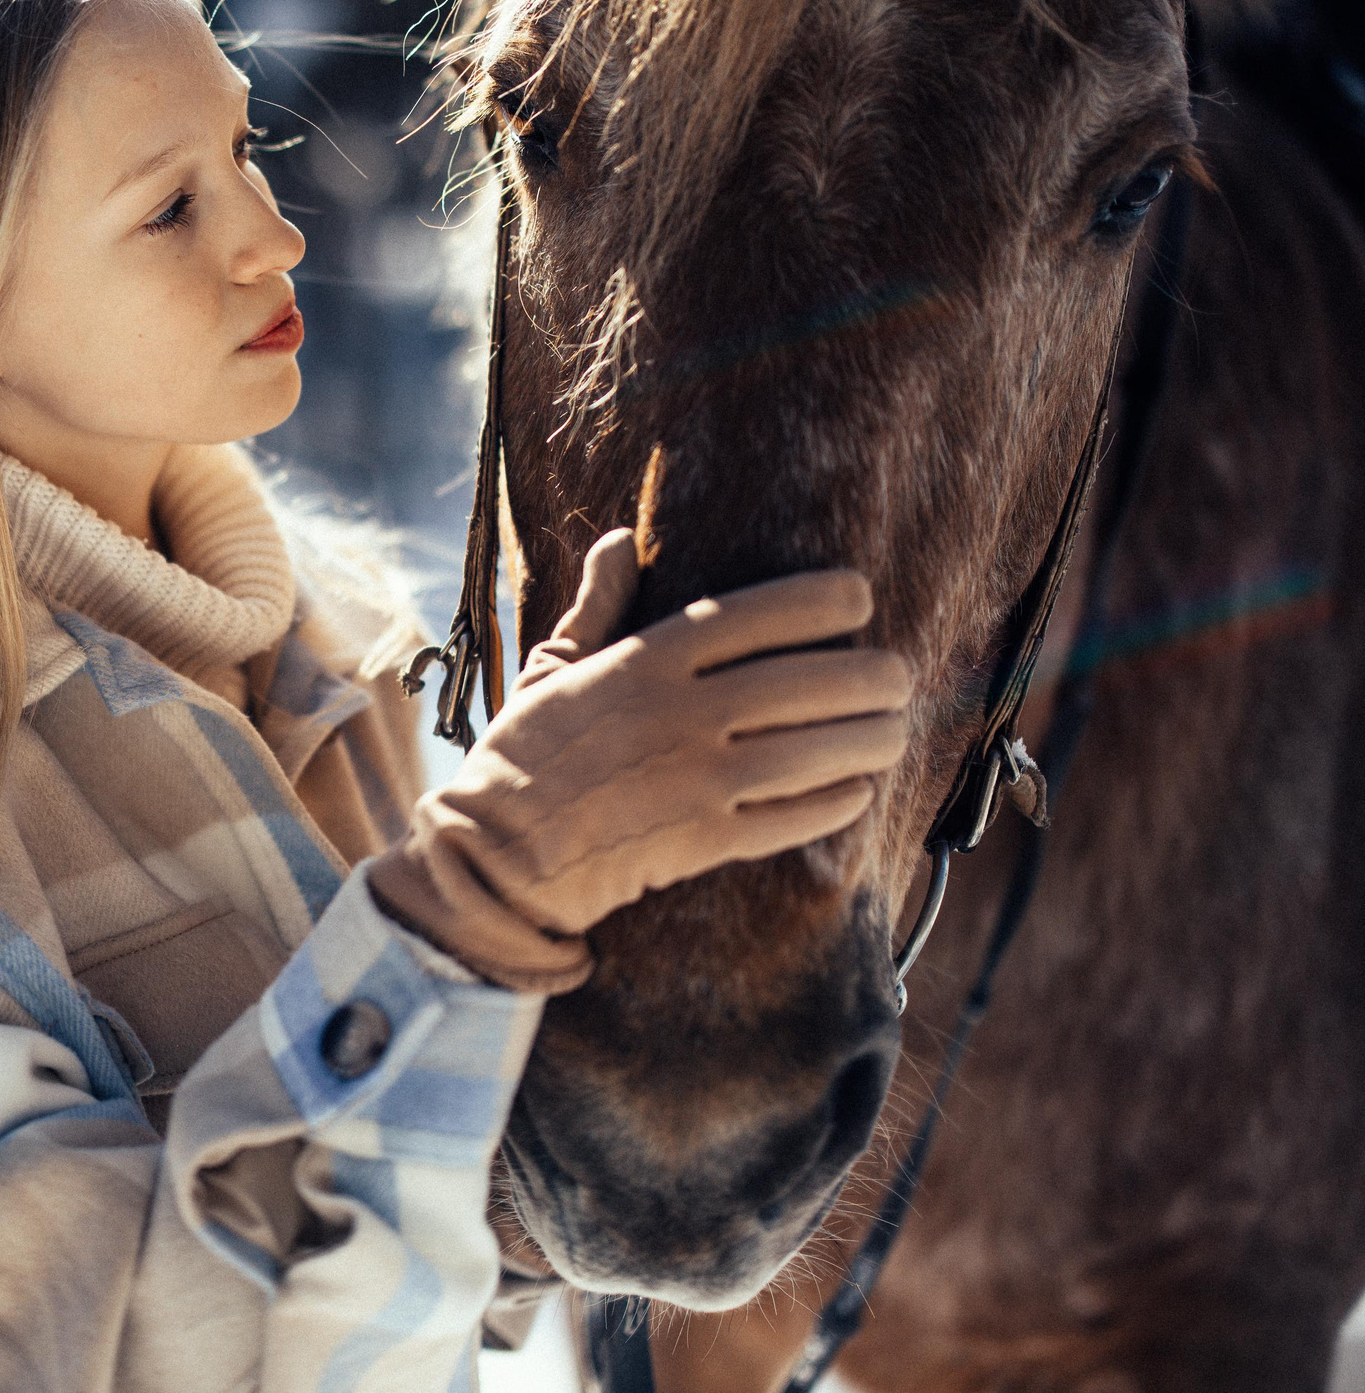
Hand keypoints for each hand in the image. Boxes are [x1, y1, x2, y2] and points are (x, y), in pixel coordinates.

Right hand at [367, 530, 912, 989]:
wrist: (498, 857)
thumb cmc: (524, 754)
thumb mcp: (551, 668)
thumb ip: (596, 606)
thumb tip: (620, 540)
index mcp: (642, 662)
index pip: (750, 616)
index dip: (816, 602)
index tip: (860, 598)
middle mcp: (677, 714)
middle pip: (802, 684)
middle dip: (869, 677)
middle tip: (898, 675)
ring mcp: (694, 780)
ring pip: (811, 752)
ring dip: (868, 740)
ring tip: (894, 731)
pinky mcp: (702, 841)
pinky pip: (789, 818)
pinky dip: (833, 804)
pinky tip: (855, 791)